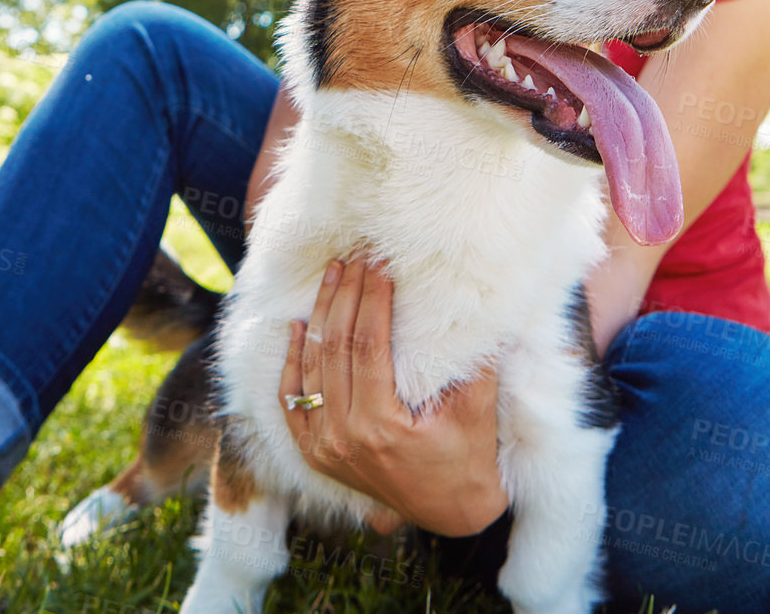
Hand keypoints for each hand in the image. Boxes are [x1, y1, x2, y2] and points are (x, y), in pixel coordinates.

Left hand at [279, 256, 509, 537]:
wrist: (451, 514)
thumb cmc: (469, 458)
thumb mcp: (477, 409)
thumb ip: (473, 360)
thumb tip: (476, 303)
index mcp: (381, 427)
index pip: (368, 345)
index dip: (372, 298)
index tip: (378, 262)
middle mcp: (344, 437)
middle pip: (336, 349)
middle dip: (345, 295)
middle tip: (353, 256)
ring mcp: (324, 447)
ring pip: (311, 367)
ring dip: (320, 316)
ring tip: (331, 274)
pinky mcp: (315, 451)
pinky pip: (293, 399)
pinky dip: (292, 361)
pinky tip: (297, 326)